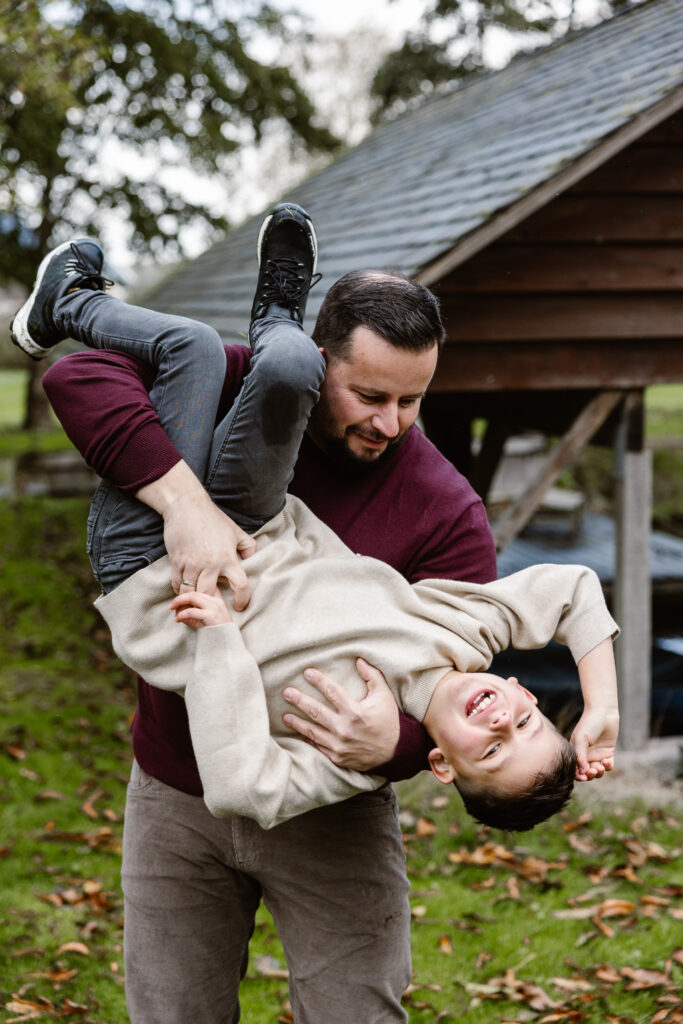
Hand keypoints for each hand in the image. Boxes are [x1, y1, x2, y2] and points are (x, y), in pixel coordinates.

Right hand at [137, 461, 256, 606]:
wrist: (187, 507)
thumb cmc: (213, 518)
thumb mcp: (235, 531)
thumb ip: (247, 545)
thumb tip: (252, 557)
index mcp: (228, 558)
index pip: (240, 585)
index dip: (242, 599)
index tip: (240, 606)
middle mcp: (210, 564)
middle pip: (210, 595)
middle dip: (211, 604)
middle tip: (213, 606)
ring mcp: (191, 564)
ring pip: (191, 592)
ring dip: (194, 599)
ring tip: (197, 603)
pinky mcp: (177, 562)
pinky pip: (177, 584)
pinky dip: (181, 590)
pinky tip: (185, 590)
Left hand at [170, 591, 232, 629]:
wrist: (226, 643)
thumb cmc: (216, 632)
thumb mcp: (208, 618)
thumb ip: (196, 611)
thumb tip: (179, 610)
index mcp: (218, 599)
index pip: (204, 586)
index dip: (190, 590)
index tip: (181, 598)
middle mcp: (217, 601)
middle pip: (195, 591)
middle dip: (181, 596)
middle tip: (172, 604)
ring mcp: (214, 607)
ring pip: (192, 597)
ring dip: (179, 602)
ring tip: (172, 609)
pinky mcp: (210, 616)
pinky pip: (191, 611)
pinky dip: (182, 614)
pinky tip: (178, 619)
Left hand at [282, 658, 399, 770]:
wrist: (396, 752)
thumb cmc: (389, 720)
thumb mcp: (384, 695)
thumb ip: (372, 676)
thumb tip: (358, 660)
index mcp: (356, 712)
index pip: (332, 692)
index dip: (319, 680)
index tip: (307, 672)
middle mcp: (345, 729)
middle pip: (316, 711)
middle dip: (300, 700)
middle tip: (286, 692)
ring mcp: (340, 745)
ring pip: (313, 731)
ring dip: (297, 722)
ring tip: (285, 715)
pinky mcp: (337, 757)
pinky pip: (318, 746)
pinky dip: (307, 739)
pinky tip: (298, 733)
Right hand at [570, 706, 618, 780]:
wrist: (603, 713)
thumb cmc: (589, 724)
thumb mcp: (581, 739)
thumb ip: (580, 755)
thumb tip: (581, 772)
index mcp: (576, 752)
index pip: (575, 769)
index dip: (578, 775)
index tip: (582, 777)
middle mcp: (586, 755)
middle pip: (587, 773)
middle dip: (589, 775)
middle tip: (592, 772)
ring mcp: (597, 755)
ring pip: (598, 771)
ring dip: (599, 772)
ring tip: (600, 767)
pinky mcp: (608, 753)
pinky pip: (608, 766)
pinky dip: (608, 766)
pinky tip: (606, 760)